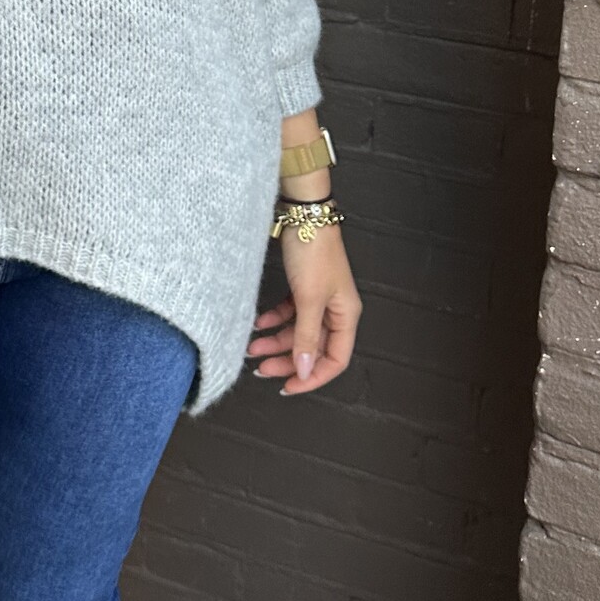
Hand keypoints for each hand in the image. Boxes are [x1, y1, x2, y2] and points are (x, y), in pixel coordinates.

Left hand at [249, 214, 361, 395]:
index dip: (312, 377)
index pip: (335, 360)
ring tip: (252, 348)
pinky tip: (257, 324)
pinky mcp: (304, 286)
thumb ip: (306, 337)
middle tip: (262, 370)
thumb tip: (305, 370)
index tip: (288, 386)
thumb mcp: (308, 299)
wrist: (303, 214)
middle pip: (313, 348)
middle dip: (288, 361)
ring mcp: (319, 298)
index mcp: (346, 315)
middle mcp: (335, 310)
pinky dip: (274, 320)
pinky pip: (289, 313)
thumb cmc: (313, 251)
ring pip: (298, 332)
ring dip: (276, 342)